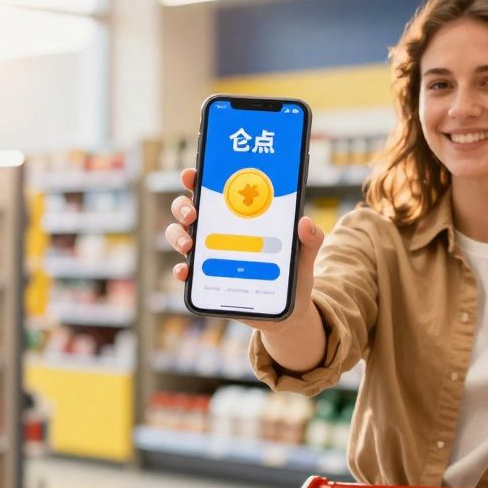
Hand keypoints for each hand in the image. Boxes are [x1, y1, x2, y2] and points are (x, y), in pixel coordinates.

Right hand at [164, 167, 323, 332]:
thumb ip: (310, 239)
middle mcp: (217, 231)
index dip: (197, 178)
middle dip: (182, 206)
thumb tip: (305, 222)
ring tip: (188, 244)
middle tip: (193, 213)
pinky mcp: (205, 281)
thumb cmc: (293, 276)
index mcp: (239, 216)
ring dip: (177, 235)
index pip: (213, 190)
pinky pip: (185, 271)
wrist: (288, 313)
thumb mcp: (304, 255)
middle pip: (188, 210)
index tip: (194, 173)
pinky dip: (181, 269)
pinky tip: (186, 271)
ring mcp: (208, 255)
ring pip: (180, 236)